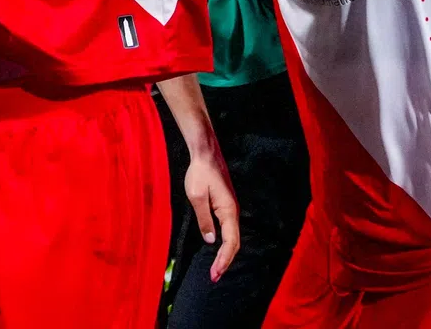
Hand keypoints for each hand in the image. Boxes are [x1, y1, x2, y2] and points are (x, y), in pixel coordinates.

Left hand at [182, 147, 240, 281]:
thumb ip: (204, 220)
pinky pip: (228, 229)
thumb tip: (211, 241)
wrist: (205, 153)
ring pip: (232, 236)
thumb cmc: (199, 173)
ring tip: (216, 269)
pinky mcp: (225, 205)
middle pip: (233, 242)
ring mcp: (230, 208)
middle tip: (214, 277)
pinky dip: (225, 243)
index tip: (215, 273)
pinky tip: (218, 249)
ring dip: (225, 254)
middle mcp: (233, 211)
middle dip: (225, 261)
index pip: (230, 242)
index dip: (224, 260)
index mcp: (228, 211)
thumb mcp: (197, 197)